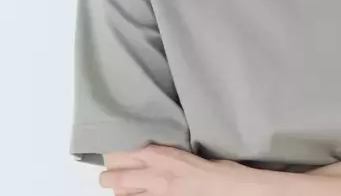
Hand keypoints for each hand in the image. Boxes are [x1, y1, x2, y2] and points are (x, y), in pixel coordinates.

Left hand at [99, 144, 266, 195]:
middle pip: (113, 177)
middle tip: (109, 177)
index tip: (111, 155)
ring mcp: (156, 194)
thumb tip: (150, 157)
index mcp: (160, 154)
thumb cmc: (213, 169)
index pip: (122, 153)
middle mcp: (153, 174)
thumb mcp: (184, 154)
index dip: (112, 155)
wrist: (228, 189)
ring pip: (121, 195)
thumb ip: (164, 156)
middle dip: (108, 177)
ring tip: (122, 190)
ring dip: (119, 192)